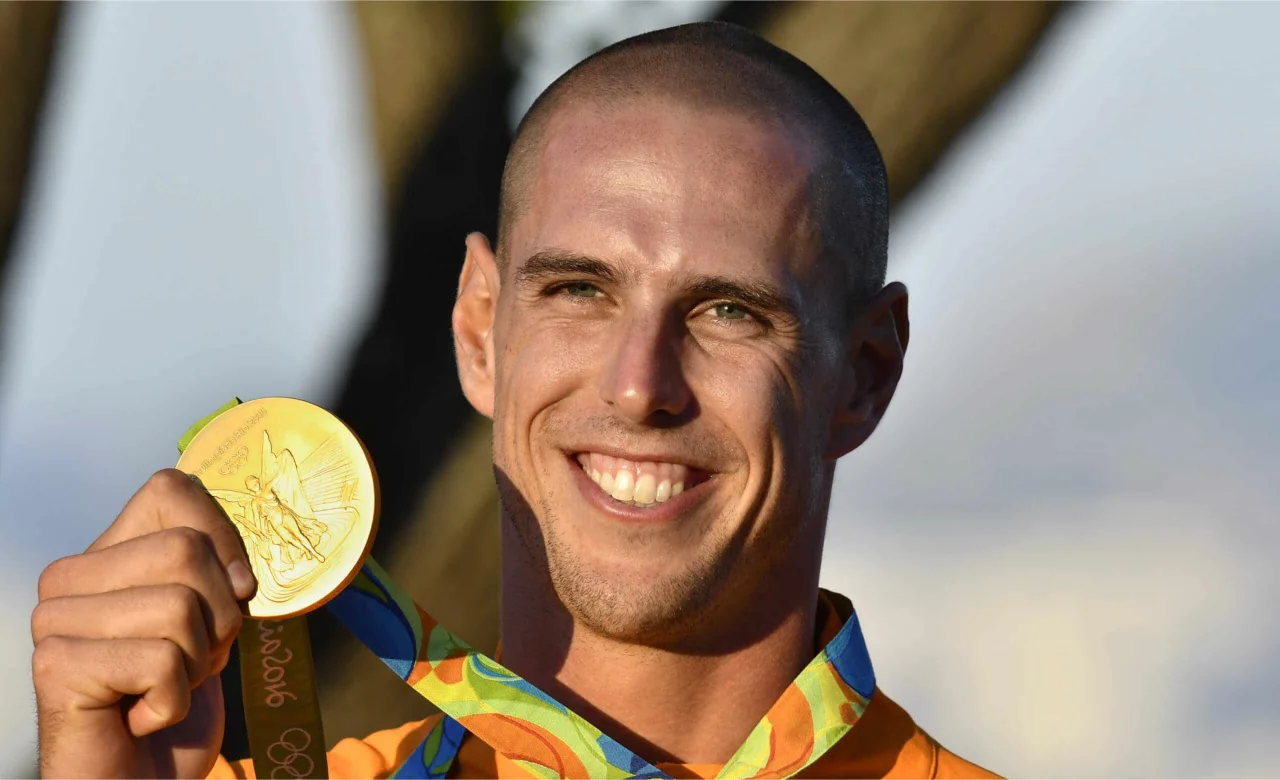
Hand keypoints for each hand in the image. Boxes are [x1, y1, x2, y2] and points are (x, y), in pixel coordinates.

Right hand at [32, 470, 256, 777]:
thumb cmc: (177, 698)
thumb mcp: (215, 619)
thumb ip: (220, 572)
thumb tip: (239, 572)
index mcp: (107, 553)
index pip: (173, 489)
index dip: (226, 540)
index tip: (230, 593)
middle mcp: (69, 578)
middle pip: (186, 550)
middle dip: (219, 618)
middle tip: (190, 661)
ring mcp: (55, 620)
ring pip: (180, 606)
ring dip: (198, 662)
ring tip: (164, 688)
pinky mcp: (57, 666)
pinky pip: (162, 661)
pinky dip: (175, 700)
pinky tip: (144, 715)